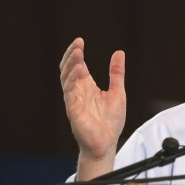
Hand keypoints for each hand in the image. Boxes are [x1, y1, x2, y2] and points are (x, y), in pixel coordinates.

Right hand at [60, 37, 126, 161]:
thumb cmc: (110, 121)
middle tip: (77, 43)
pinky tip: (79, 70)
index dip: (77, 53)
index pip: (78, 66)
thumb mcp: (118, 92)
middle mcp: (78, 91)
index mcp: (87, 86)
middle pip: (68, 69)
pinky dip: (72, 80)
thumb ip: (116, 73)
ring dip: (70, 64)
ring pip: (66, 78)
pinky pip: (69, 92)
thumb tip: (119, 52)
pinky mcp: (73, 110)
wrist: (107, 143)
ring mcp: (74, 100)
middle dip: (71, 55)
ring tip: (78, 52)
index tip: (80, 40)